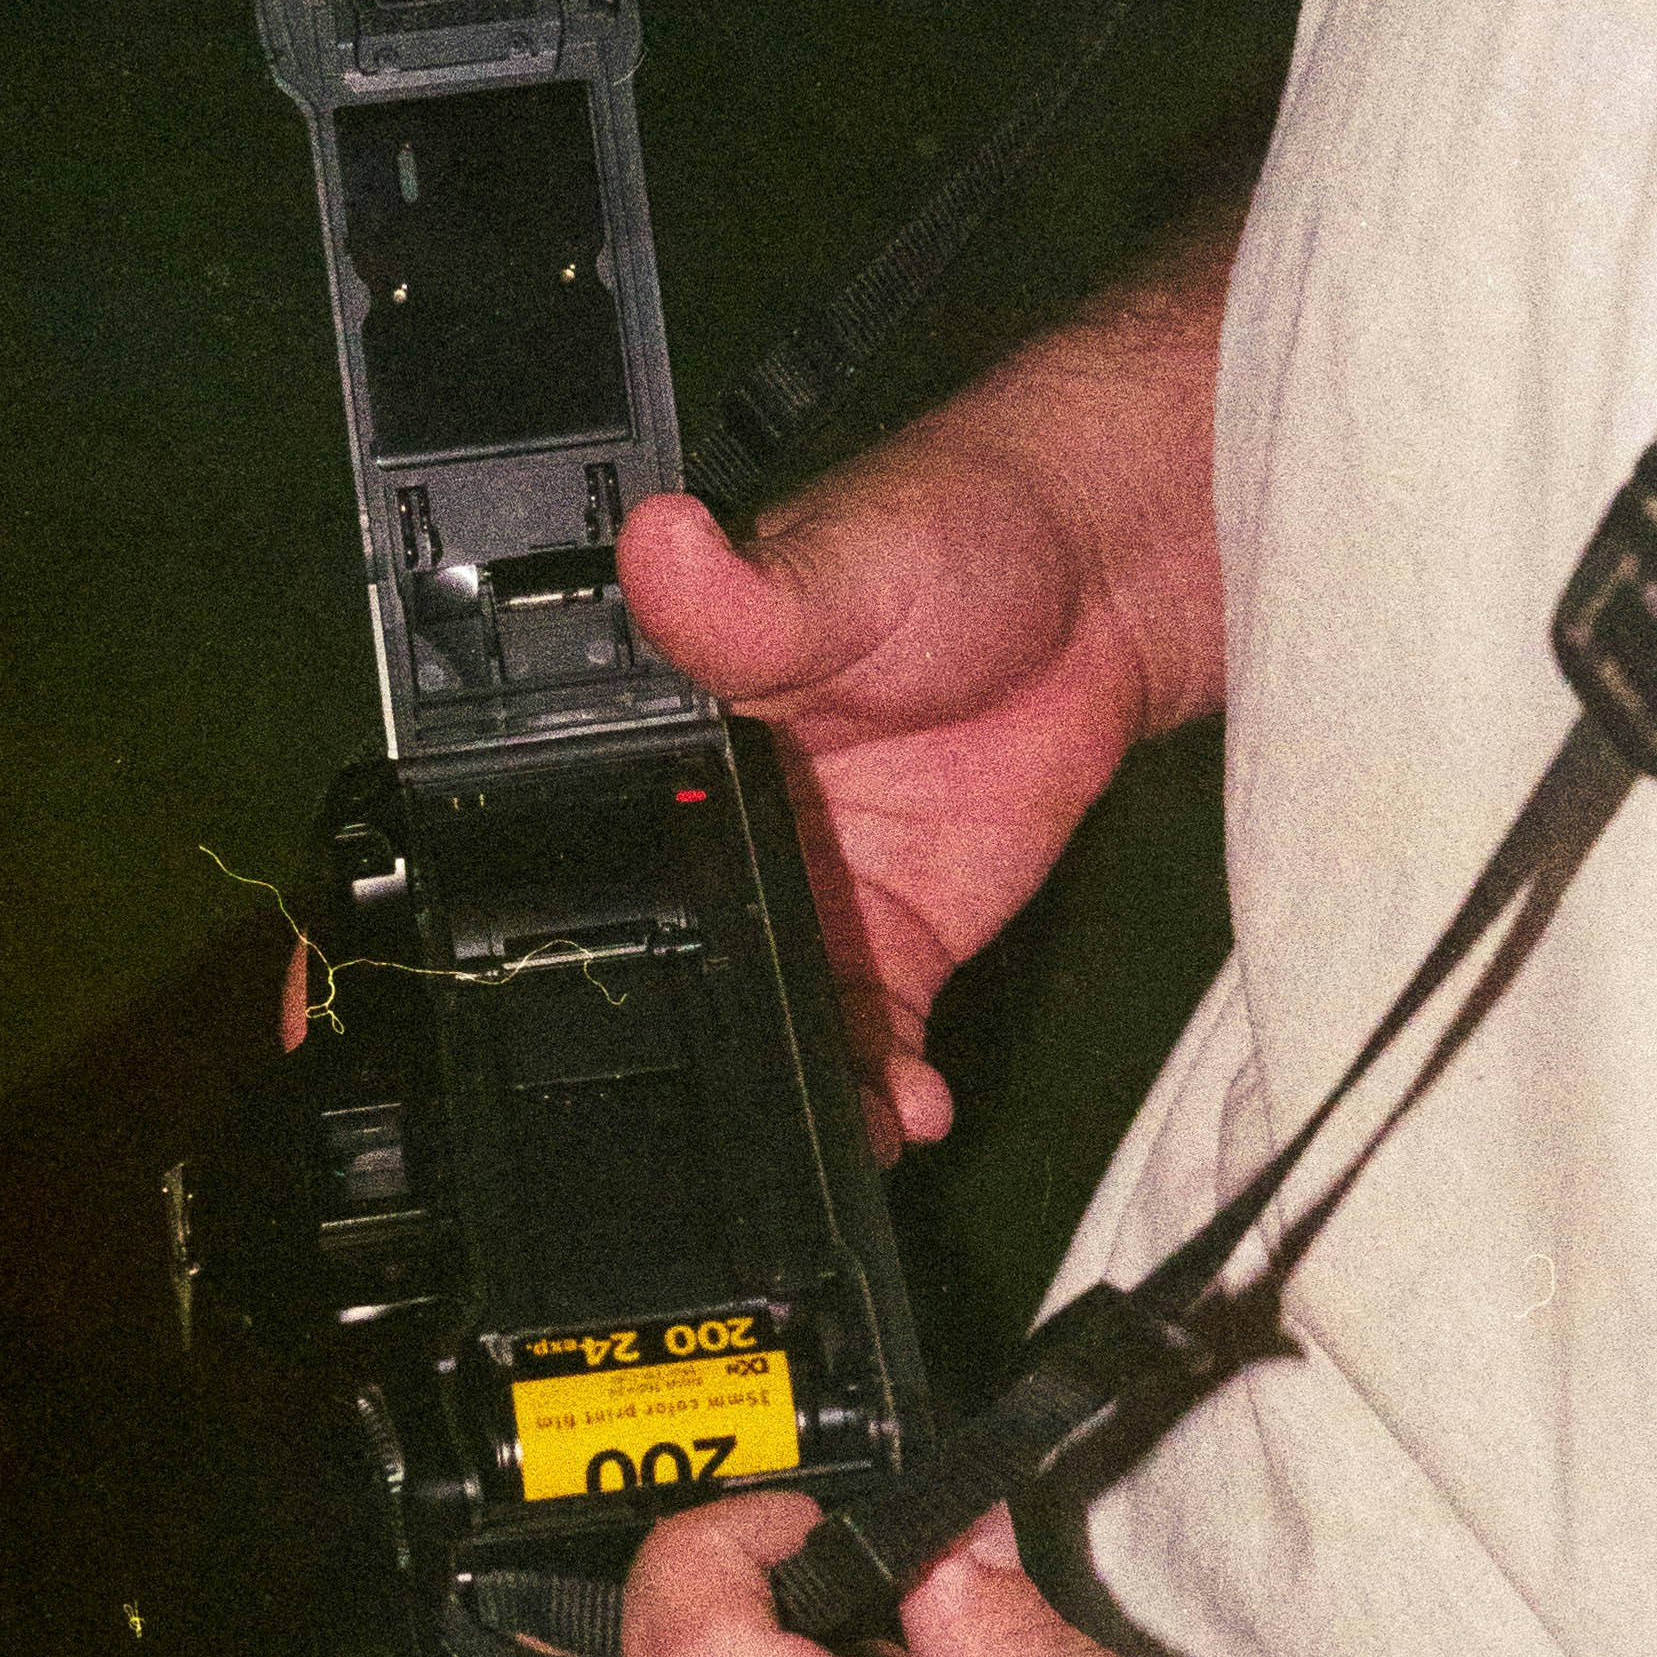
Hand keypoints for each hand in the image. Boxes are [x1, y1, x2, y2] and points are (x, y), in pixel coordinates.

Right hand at [617, 243, 1236, 1149]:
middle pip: (665, 956)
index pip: (579, 841)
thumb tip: (658, 546)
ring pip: (764, 1017)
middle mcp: (714, 828)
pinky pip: (868, 1040)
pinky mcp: (894, 938)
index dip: (560, 919)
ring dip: (786, 1082)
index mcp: (660, 734)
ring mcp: (805, 892)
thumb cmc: (948, 532)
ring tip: (823, 1123)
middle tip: (697, 1096)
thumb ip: (745, 596)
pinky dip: (877, 1091)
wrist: (1104, 583)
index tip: (553, 988)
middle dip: (675, 1032)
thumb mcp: (837, 561)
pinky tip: (898, 1113)